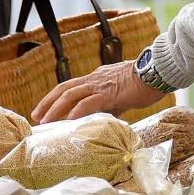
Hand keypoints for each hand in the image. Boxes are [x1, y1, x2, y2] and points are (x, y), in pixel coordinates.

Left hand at [32, 60, 166, 122]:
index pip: (71, 87)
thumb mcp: (122, 94)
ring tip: (45, 121)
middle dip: (48, 102)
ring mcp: (100, 85)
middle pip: (64, 89)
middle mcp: (94, 79)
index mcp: (97, 78)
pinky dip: (76, 111)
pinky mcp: (109, 93)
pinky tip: (68, 121)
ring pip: (71, 94)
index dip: (56, 98)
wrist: (157, 73)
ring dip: (55, 108)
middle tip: (37, 116)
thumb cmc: (144, 84)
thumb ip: (111, 104)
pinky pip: (89, 102)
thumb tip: (104, 118)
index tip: (45, 109)